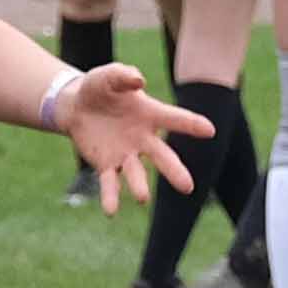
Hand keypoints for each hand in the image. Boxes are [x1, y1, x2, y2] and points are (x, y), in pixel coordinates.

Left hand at [56, 60, 178, 203]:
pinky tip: (111, 212)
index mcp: (149, 114)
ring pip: (137, 173)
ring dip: (139, 186)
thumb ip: (124, 75)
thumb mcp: (109, 75)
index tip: (210, 130)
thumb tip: (139, 80)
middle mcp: (142, 138)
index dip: (192, 124)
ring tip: (143, 199)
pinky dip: (111, 197)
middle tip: (188, 187)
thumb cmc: (100, 88)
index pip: (174, 119)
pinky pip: (110, 183)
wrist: (77, 106)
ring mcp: (126, 154)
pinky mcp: (106, 165)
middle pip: (162, 156)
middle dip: (174, 171)